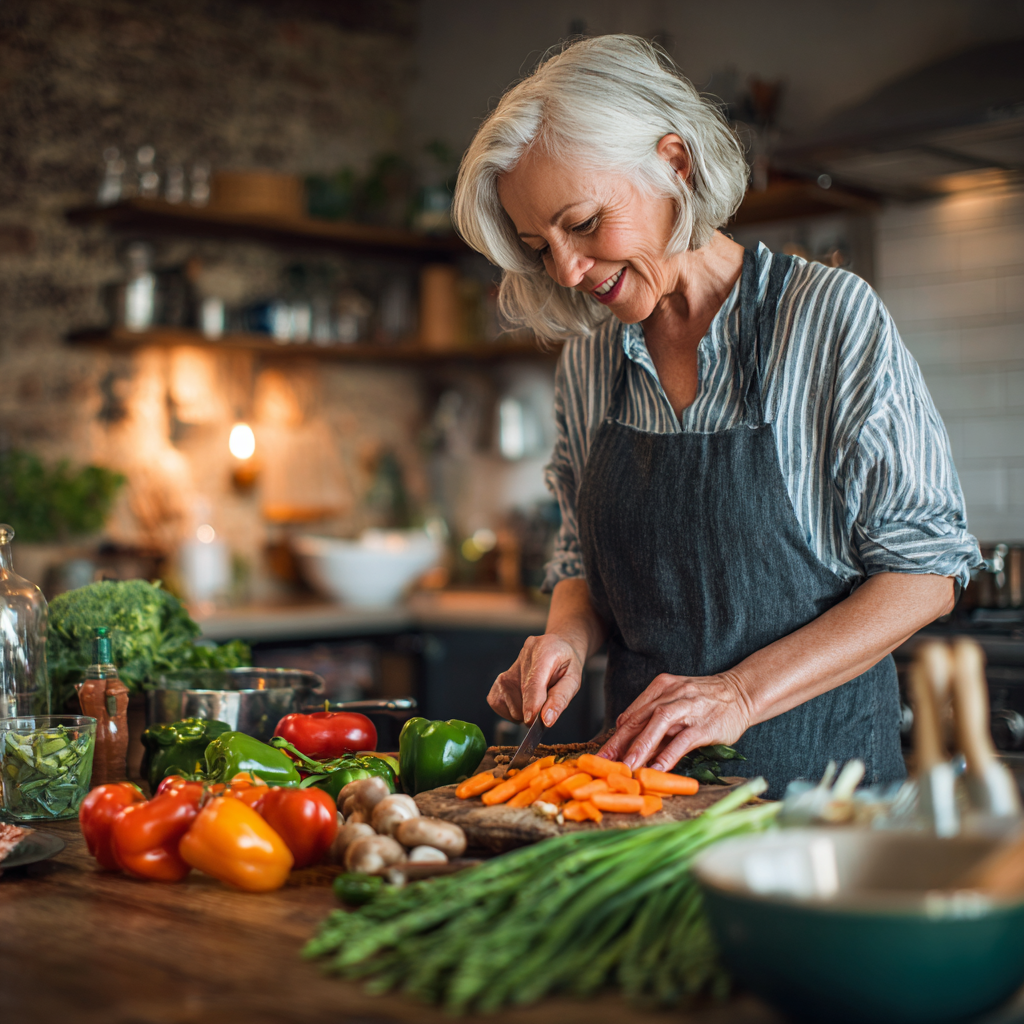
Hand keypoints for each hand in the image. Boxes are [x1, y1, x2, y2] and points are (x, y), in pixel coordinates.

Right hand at [488, 633, 586, 726]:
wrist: (557, 647)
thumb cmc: (567, 664)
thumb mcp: (573, 679)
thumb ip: (560, 698)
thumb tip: (546, 720)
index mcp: (545, 651)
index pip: (533, 680)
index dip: (531, 703)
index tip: (531, 721)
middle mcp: (524, 655)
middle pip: (521, 694)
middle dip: (533, 710)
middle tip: (547, 706)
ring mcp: (509, 666)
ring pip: (507, 702)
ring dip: (522, 711)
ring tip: (537, 700)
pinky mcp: (499, 679)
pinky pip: (497, 703)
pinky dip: (510, 711)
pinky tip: (524, 703)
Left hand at [598, 671, 753, 770]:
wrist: (742, 692)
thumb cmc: (706, 700)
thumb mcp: (676, 699)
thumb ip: (652, 714)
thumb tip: (625, 732)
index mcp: (661, 687)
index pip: (632, 714)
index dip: (616, 736)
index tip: (602, 754)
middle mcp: (671, 694)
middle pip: (639, 719)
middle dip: (619, 743)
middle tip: (604, 762)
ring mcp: (688, 708)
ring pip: (658, 725)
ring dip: (640, 747)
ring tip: (627, 767)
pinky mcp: (705, 724)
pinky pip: (683, 740)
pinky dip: (669, 755)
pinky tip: (658, 769)